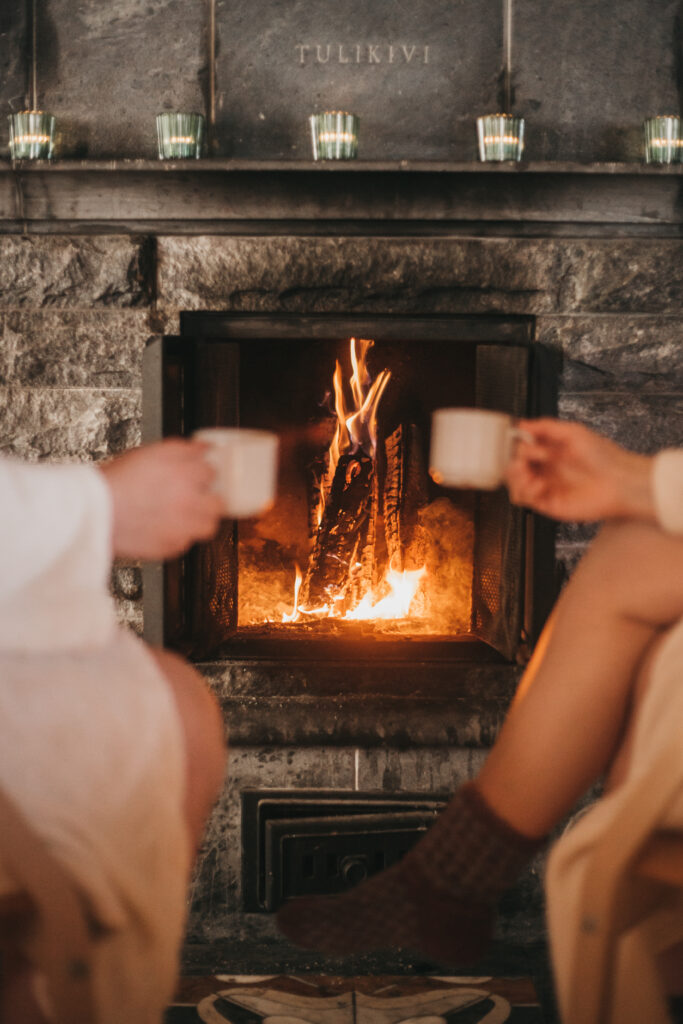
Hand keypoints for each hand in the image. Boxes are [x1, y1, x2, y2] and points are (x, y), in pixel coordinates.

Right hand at [99, 439, 223, 559]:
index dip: (203, 473)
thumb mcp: (150, 452)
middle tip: (196, 497)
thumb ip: (183, 448)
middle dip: (210, 499)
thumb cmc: (116, 482)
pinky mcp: (170, 548)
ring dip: (199, 520)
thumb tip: (205, 447)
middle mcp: (189, 503)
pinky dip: (177, 535)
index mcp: (186, 475)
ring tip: (181, 515)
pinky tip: (162, 526)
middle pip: (219, 504)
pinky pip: (185, 543)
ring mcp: (182, 528)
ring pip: (207, 527)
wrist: (93, 512)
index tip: (197, 475)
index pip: (212, 472)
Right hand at [505, 418, 654, 522]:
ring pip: (516, 485)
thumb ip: (545, 426)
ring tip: (526, 472)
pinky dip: (527, 491)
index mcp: (551, 451)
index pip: (521, 448)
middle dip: (513, 461)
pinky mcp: (549, 504)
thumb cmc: (605, 457)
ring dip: (515, 477)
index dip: (515, 445)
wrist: (621, 482)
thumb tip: (522, 424)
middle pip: (514, 467)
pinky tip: (539, 484)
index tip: (516, 441)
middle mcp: (547, 469)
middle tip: (523, 458)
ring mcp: (547, 487)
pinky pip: (526, 500)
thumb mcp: (573, 432)